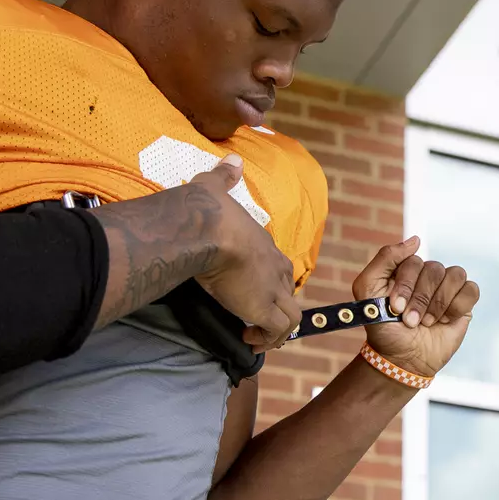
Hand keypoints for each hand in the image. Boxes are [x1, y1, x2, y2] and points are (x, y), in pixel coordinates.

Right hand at [189, 155, 301, 351]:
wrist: (208, 228)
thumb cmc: (208, 210)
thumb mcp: (216, 187)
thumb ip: (224, 177)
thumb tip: (233, 160)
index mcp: (264, 244)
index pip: (277, 267)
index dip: (268, 282)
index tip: (250, 293)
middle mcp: (275, 267)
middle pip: (287, 291)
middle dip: (274, 308)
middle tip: (253, 319)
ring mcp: (272, 288)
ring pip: (290, 316)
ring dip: (274, 330)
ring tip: (252, 336)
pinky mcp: (264, 307)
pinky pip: (278, 331)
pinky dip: (269, 339)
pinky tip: (248, 339)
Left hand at [355, 236, 478, 376]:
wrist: (400, 359)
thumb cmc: (383, 327)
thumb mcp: (367, 290)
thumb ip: (385, 258)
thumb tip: (416, 240)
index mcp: (406, 270)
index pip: (413, 260)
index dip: (406, 285)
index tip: (395, 307)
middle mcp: (428, 276)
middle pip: (434, 269)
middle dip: (420, 299)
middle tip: (410, 321)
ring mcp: (447, 289)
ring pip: (454, 275)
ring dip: (438, 304)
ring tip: (426, 322)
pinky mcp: (464, 304)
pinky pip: (471, 289)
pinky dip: (457, 306)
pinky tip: (445, 320)